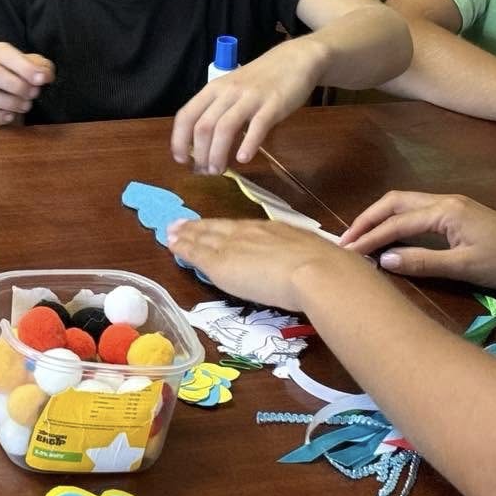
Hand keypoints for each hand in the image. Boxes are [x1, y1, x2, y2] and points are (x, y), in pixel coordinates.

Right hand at [0, 43, 53, 127]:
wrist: (2, 97)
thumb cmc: (19, 77)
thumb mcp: (34, 68)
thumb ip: (42, 68)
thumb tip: (44, 76)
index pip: (4, 53)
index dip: (24, 67)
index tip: (41, 80)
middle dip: (16, 86)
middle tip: (34, 94)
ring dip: (9, 102)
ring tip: (25, 106)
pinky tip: (10, 117)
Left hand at [167, 217, 364, 313]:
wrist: (315, 272)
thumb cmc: (324, 267)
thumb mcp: (313, 255)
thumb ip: (302, 259)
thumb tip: (307, 267)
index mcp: (273, 231)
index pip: (241, 228)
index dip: (224, 227)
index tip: (213, 226)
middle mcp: (250, 233)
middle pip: (218, 228)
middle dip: (199, 226)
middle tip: (181, 223)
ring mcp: (235, 246)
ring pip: (204, 238)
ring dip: (186, 235)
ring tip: (171, 232)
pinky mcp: (221, 263)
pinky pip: (196, 253)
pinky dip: (182, 248)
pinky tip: (172, 245)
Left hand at [171, 39, 321, 173]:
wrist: (295, 59)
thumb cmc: (260, 79)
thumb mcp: (232, 89)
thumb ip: (218, 110)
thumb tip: (203, 145)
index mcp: (213, 89)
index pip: (186, 115)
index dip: (179, 140)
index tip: (181, 160)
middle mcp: (227, 92)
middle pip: (203, 126)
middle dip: (200, 154)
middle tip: (205, 171)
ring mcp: (250, 98)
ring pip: (225, 128)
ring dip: (217, 154)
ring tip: (219, 170)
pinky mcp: (274, 104)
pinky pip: (257, 126)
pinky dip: (248, 145)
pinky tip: (244, 159)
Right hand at [340, 191, 495, 288]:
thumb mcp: (465, 268)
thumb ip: (423, 262)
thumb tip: (384, 261)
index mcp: (445, 211)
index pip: (396, 222)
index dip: (369, 237)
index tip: (346, 253)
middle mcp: (445, 201)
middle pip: (395, 202)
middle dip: (368, 219)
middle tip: (346, 241)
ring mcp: (452, 206)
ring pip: (406, 204)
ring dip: (381, 218)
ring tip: (361, 238)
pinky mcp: (459, 215)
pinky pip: (417, 212)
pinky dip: (397, 221)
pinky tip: (391, 238)